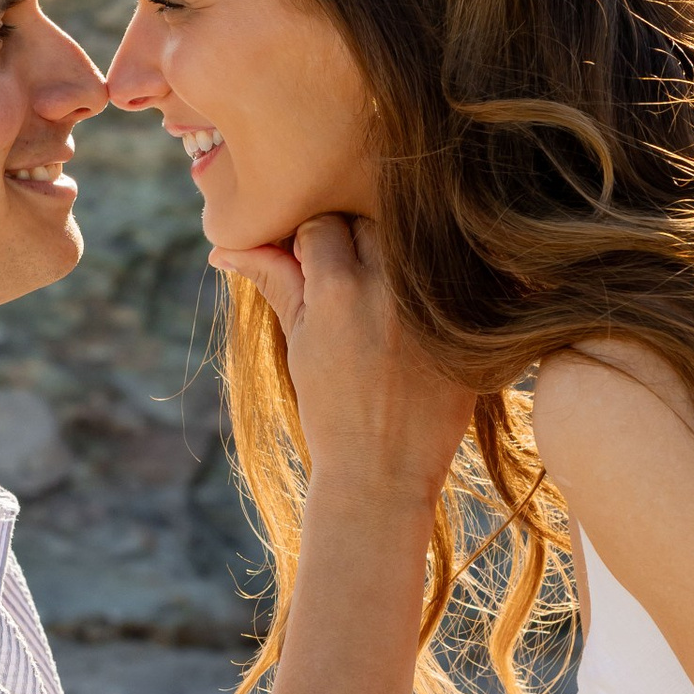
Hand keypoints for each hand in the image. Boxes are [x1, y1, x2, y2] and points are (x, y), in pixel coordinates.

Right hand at [212, 213, 472, 509]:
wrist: (383, 471)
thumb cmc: (331, 411)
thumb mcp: (297, 342)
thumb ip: (273, 282)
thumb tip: (225, 248)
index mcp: (337, 288)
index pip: (321, 224)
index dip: (313, 246)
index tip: (315, 274)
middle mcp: (388, 285)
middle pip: (369, 222)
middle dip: (355, 244)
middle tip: (349, 286)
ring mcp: (432, 302)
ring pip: (410, 241)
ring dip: (393, 259)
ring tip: (383, 302)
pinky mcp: (469, 320)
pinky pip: (454, 272)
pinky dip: (434, 283)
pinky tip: (417, 317)